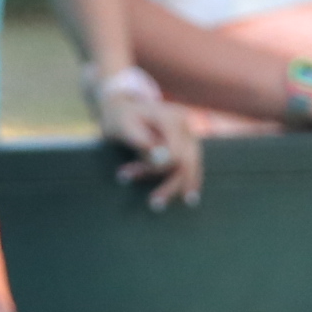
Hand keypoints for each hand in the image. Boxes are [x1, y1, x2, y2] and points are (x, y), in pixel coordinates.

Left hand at [94, 72, 204, 210]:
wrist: (123, 106)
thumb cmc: (119, 117)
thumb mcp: (123, 126)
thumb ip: (143, 141)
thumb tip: (163, 159)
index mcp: (172, 117)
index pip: (174, 152)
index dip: (154, 168)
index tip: (124, 175)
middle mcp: (186, 124)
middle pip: (187, 161)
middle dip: (171, 185)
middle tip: (154, 205)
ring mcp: (189, 133)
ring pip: (191, 165)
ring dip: (177, 186)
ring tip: (161, 203)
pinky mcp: (187, 143)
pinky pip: (190, 165)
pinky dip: (185, 180)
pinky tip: (185, 195)